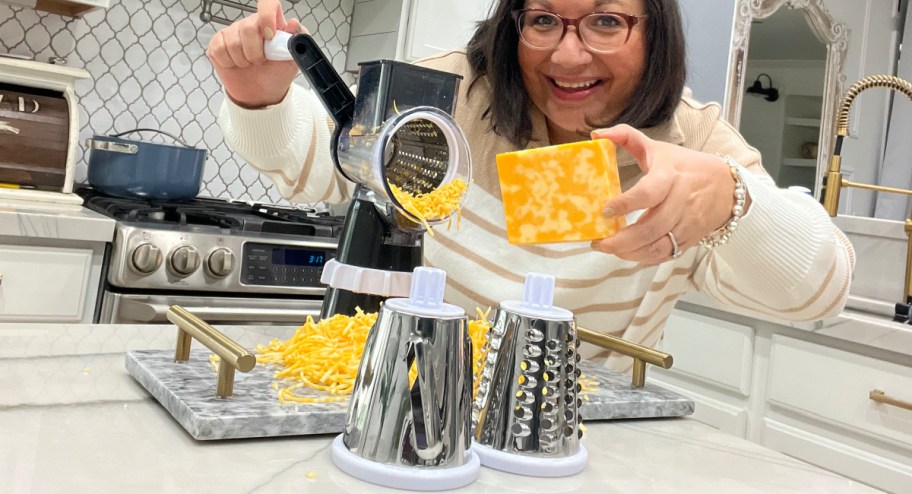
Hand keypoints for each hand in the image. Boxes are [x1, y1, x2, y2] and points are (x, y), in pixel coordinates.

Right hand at [206, 0, 305, 107]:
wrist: (260, 94)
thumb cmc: (276, 74)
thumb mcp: (292, 60)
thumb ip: (296, 40)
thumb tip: (293, 23)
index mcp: (271, 23)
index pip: (268, 4)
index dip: (267, 16)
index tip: (270, 36)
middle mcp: (250, 24)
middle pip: (247, 27)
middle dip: (255, 52)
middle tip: (260, 62)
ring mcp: (232, 32)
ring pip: (232, 40)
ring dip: (242, 60)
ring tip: (249, 64)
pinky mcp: (217, 43)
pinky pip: (218, 49)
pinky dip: (228, 62)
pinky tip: (235, 64)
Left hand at [590, 124, 748, 264]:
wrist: (726, 186)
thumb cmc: (685, 166)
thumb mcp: (657, 148)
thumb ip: (626, 137)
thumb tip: (597, 134)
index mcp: (670, 176)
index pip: (648, 193)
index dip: (625, 204)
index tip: (605, 211)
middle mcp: (680, 202)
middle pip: (651, 228)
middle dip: (621, 240)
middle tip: (599, 241)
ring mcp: (686, 224)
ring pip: (658, 246)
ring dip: (630, 253)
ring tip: (608, 249)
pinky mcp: (689, 239)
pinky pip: (665, 255)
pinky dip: (644, 258)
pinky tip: (627, 254)